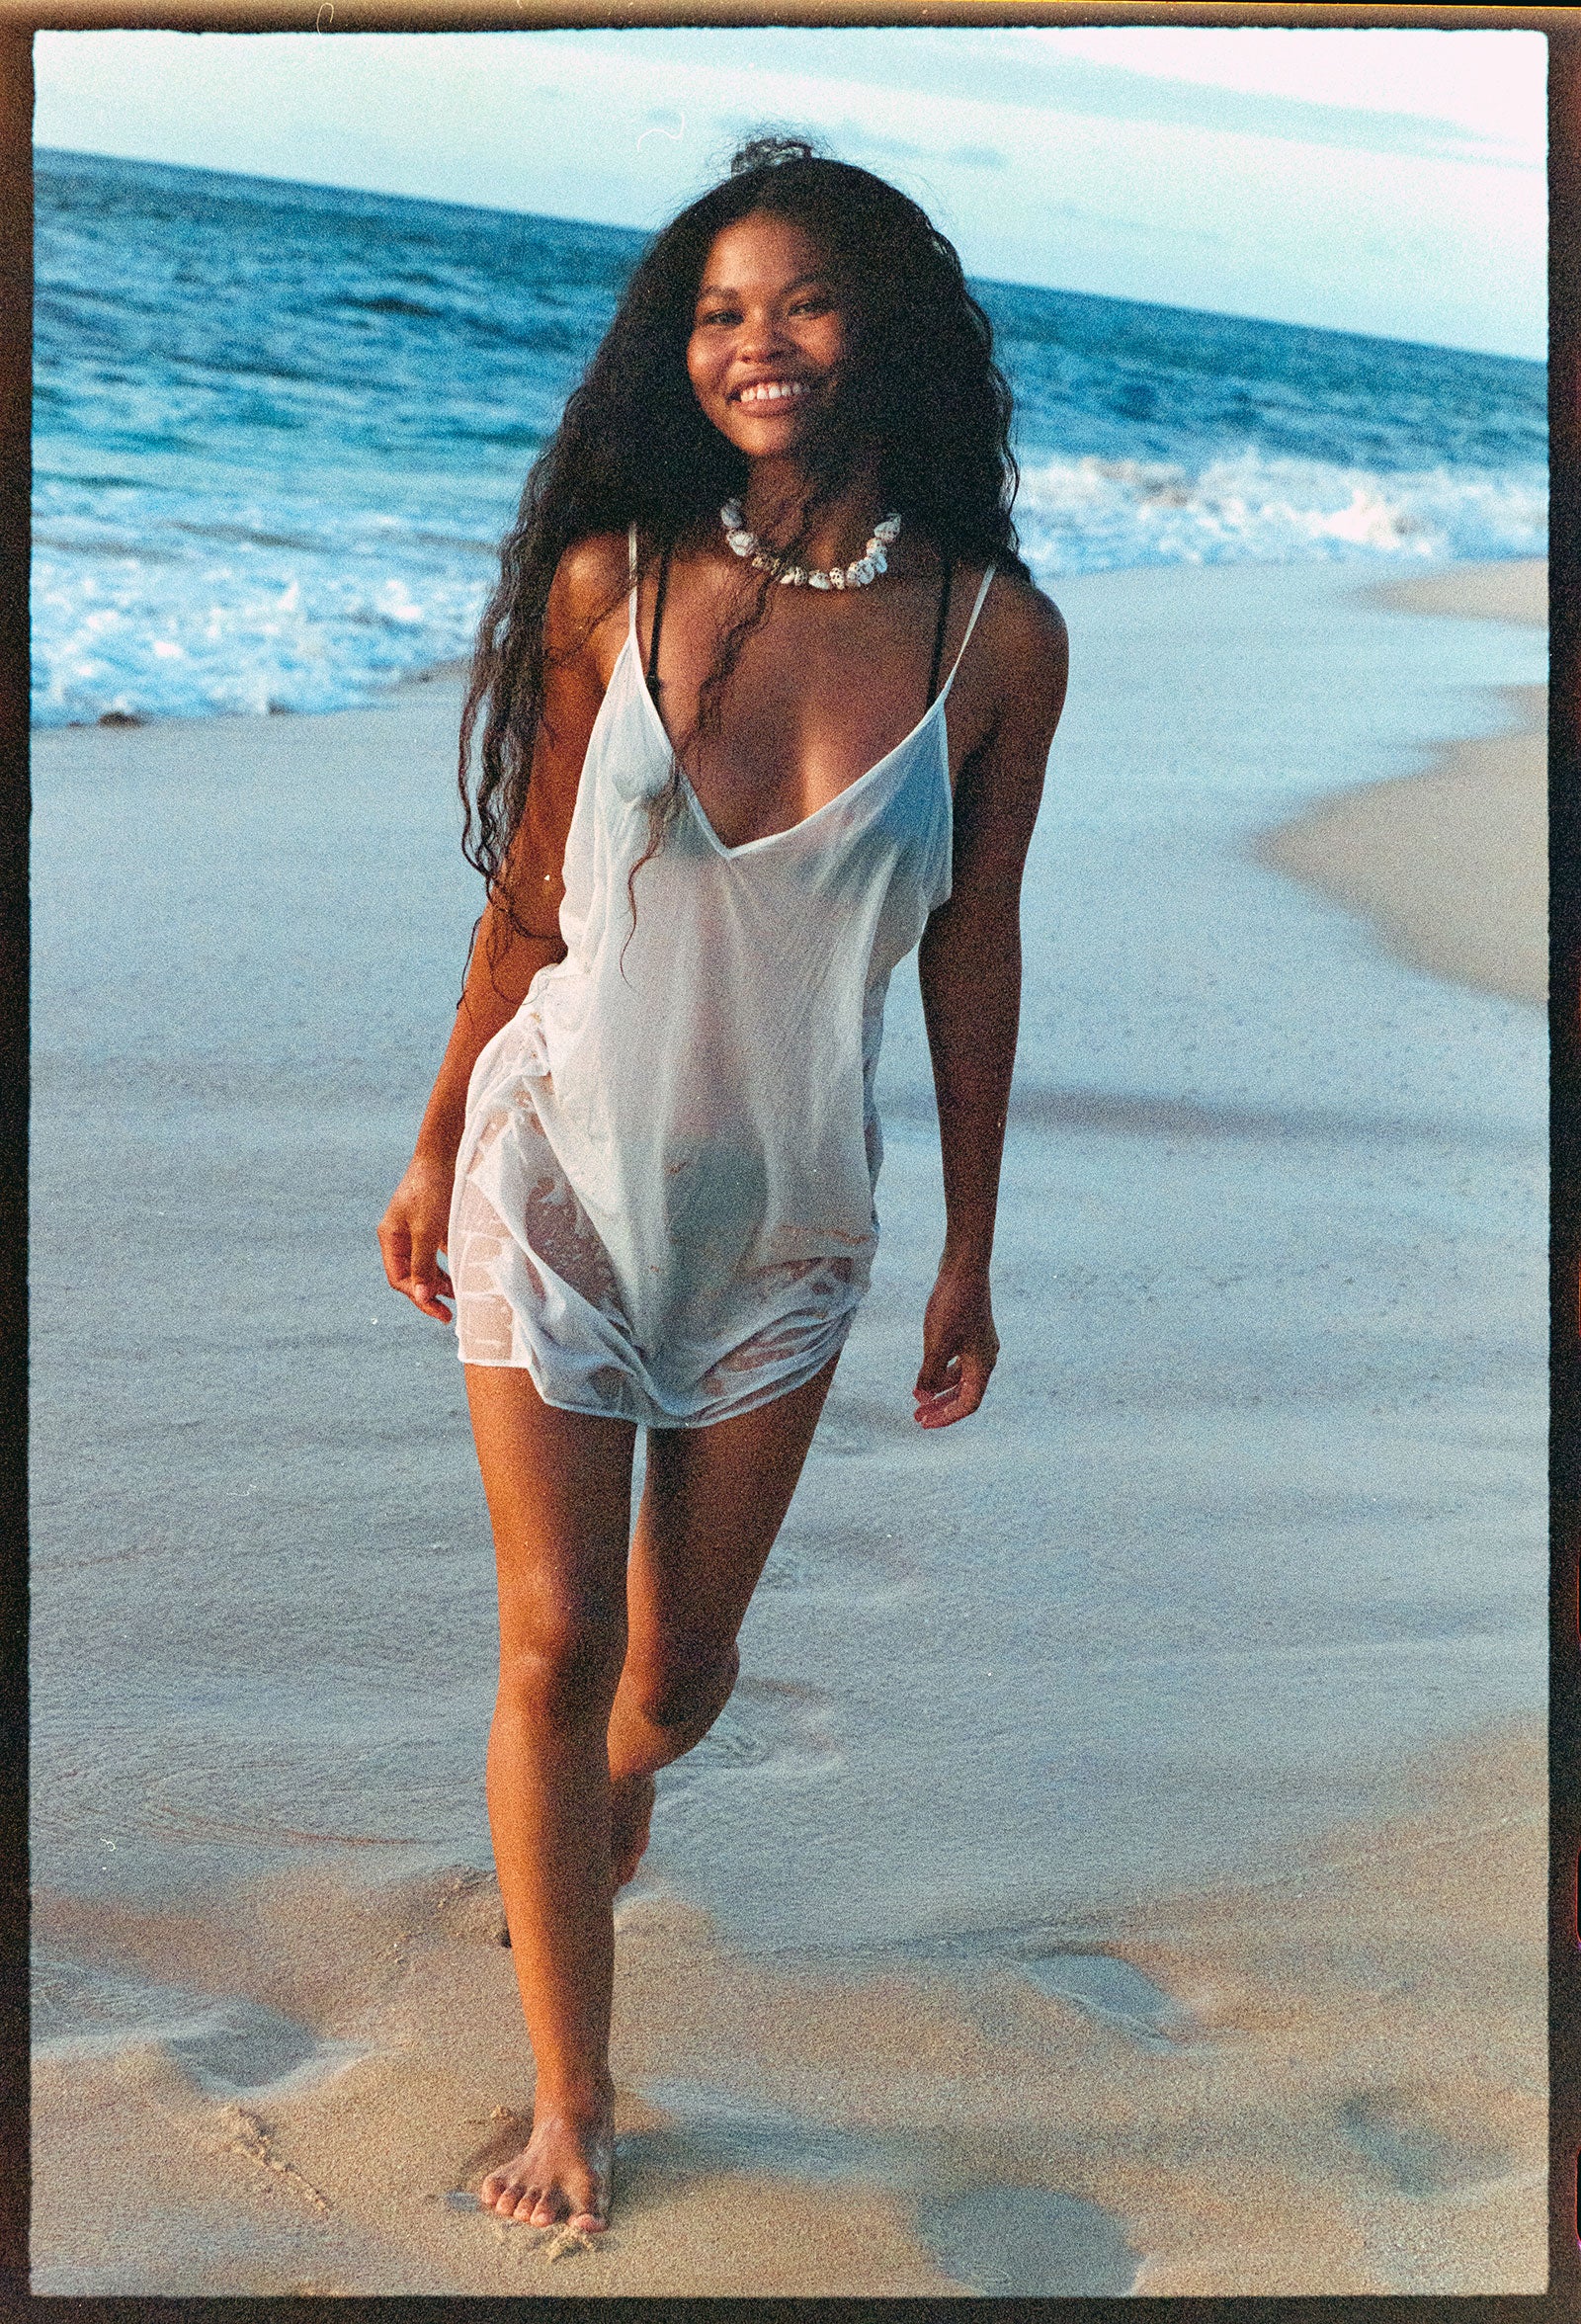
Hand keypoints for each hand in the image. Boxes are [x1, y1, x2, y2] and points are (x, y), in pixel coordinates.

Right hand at [377, 1153, 456, 1322]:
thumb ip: (423, 1264)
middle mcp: (401, 1237)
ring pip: (426, 1266)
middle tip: (449, 1314)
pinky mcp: (434, 1225)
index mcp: (391, 1238)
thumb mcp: (427, 1230)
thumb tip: (420, 1296)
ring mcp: (417, 1231)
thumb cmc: (431, 1190)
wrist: (444, 1155)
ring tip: (459, 1296)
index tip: (439, 1310)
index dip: (417, 1297)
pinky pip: (439, 1253)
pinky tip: (463, 1275)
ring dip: (441, 1282)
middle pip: (412, 1275)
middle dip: (429, 1294)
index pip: (399, 1278)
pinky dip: (450, 1265)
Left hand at [913, 1260, 997, 1427]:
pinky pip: (957, 1360)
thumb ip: (929, 1374)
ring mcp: (979, 1343)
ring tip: (917, 1395)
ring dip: (939, 1388)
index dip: (946, 1417)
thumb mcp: (936, 1343)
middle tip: (917, 1416)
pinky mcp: (970, 1330)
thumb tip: (922, 1397)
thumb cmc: (952, 1305)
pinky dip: (942, 1370)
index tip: (923, 1422)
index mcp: (982, 1364)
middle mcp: (985, 1357)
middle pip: (964, 1393)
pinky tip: (925, 1370)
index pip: (968, 1404)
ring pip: (960, 1377)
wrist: (964, 1266)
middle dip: (940, 1406)